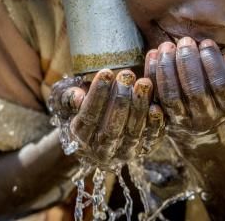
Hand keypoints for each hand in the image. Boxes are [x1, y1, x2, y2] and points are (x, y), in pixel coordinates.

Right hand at [49, 66, 164, 166]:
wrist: (99, 129)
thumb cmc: (83, 106)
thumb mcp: (68, 101)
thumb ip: (68, 97)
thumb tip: (78, 97)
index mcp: (80, 137)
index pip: (89, 117)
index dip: (97, 95)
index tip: (105, 72)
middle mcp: (101, 151)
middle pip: (111, 128)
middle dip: (120, 99)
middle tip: (127, 75)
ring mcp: (124, 152)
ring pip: (132, 132)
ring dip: (139, 107)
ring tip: (144, 83)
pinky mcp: (144, 149)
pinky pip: (150, 138)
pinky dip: (154, 124)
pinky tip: (156, 106)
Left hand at [151, 38, 224, 135]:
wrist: (205, 127)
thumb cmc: (223, 93)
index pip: (222, 84)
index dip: (213, 61)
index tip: (206, 42)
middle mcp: (207, 118)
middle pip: (194, 90)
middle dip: (187, 61)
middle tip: (185, 41)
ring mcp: (183, 122)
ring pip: (171, 95)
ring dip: (166, 67)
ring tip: (167, 46)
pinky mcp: (163, 119)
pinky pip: (153, 97)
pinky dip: (151, 74)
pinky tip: (152, 54)